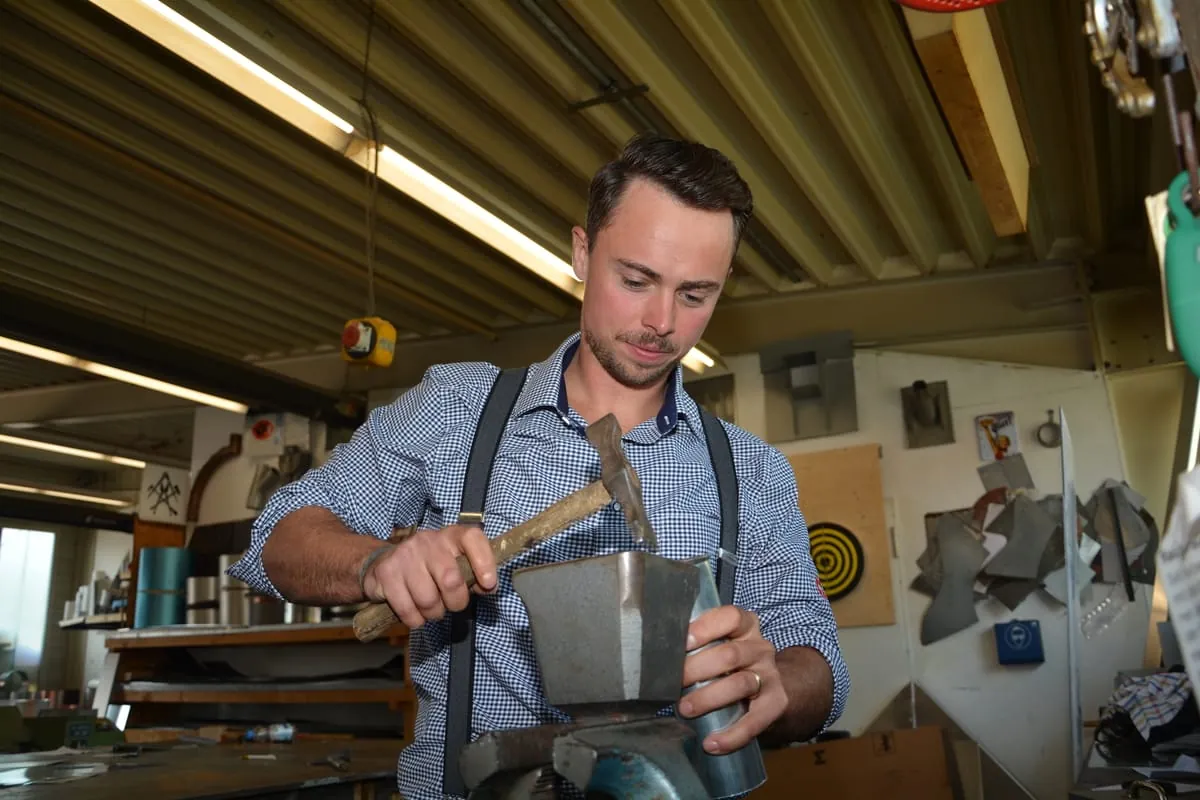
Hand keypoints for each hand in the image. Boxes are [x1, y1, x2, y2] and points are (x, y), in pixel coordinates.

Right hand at [361, 524, 496, 628]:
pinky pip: (408, 610)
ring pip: (428, 600)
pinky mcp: (386, 573)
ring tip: (432, 608)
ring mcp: (405, 555)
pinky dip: (415, 620)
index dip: (484, 562)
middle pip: (451, 580)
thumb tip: (488, 588)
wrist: (385, 562)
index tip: (488, 584)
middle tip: (452, 605)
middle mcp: (428, 541)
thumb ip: (473, 574)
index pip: (472, 538)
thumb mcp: (454, 564)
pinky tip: (415, 612)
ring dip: (434, 613)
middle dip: (456, 602)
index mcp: (451, 536)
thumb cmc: (429, 566)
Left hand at [677, 605, 784, 754]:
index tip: (682, 642)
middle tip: (672, 682)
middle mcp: (760, 648)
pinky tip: (711, 744)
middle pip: (730, 655)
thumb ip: (697, 641)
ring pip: (740, 684)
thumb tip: (657, 652)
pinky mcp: (776, 703)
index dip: (706, 628)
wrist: (770, 685)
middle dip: (697, 669)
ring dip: (708, 698)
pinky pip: (755, 721)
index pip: (730, 617)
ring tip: (684, 709)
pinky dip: (732, 735)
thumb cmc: (730, 660)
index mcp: (745, 625)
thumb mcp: (719, 642)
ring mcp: (770, 675)